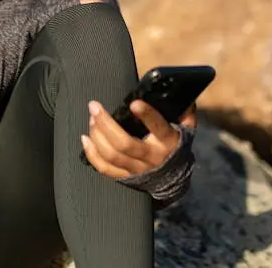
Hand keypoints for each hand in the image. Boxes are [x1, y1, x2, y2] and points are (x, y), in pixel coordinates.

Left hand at [81, 100, 197, 178]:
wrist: (175, 178)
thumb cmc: (176, 144)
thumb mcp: (185, 127)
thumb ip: (184, 111)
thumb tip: (182, 93)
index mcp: (167, 141)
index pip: (158, 127)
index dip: (147, 116)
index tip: (134, 103)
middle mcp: (151, 157)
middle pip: (124, 143)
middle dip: (106, 123)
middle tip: (94, 106)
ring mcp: (137, 169)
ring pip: (112, 155)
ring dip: (97, 135)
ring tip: (91, 119)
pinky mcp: (125, 177)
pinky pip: (105, 169)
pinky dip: (92, 154)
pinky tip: (85, 139)